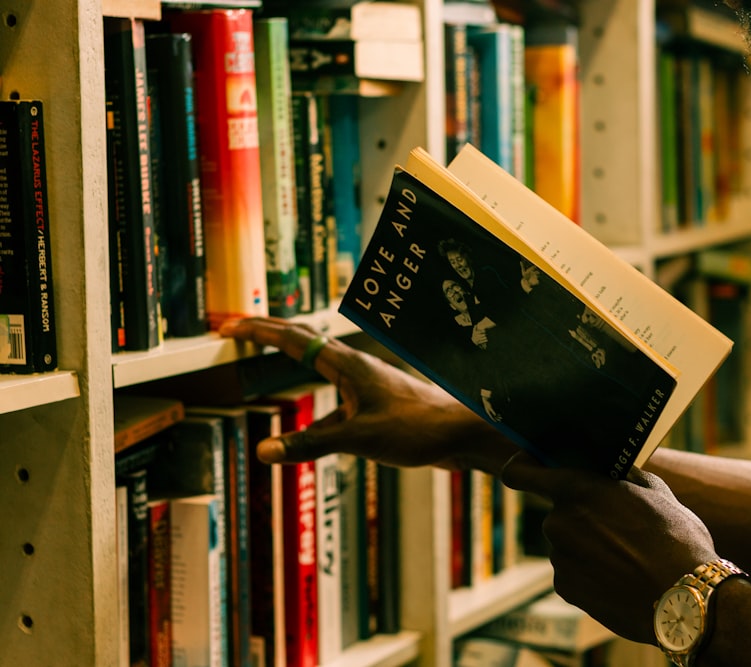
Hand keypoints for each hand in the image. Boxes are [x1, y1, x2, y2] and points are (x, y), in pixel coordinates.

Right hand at [218, 317, 517, 471]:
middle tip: (234, 331)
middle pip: (302, 340)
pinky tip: (308, 415)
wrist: (460, 434)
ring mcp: (366, 383)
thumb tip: (263, 451)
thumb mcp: (358, 438)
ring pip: (318, 361)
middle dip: (266, 332)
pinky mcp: (375, 402)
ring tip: (263, 352)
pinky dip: (310, 389)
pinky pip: (333, 388)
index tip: (226, 328)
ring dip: (289, 354)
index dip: (257, 331)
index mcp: (347, 365)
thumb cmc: (416, 429)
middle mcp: (354, 367)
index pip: (292, 339)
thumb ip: (310, 444)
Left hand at [501, 451, 717, 645]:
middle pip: (560, 512)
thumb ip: (625, 477)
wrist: (684, 599)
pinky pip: (572, 572)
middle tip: (619, 528)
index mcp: (577, 489)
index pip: (521, 473)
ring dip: (588, 547)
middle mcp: (558, 521)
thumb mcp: (658, 493)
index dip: (520, 469)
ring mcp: (558, 557)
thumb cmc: (677, 539)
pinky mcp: (564, 588)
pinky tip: (619, 579)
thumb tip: (616, 472)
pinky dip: (589, 574)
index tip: (524, 469)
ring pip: (567, 544)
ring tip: (627, 558)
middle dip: (582, 516)